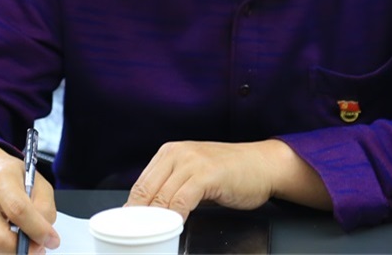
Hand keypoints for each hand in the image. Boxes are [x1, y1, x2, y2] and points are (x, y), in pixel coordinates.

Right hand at [0, 143, 58, 254]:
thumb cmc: (10, 174)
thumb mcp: (36, 180)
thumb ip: (45, 206)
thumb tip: (45, 236)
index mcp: (2, 180)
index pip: (18, 210)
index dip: (38, 230)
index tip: (52, 240)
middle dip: (22, 250)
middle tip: (39, 248)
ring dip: (13, 251)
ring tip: (26, 241)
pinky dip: (3, 251)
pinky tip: (13, 241)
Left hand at [126, 140, 330, 220]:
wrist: (263, 165)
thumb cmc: (230, 172)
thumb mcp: (194, 175)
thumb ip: (172, 188)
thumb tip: (149, 214)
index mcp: (169, 152)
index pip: (140, 185)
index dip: (132, 210)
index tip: (128, 230)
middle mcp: (178, 153)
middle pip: (146, 191)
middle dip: (139, 218)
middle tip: (137, 238)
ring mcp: (193, 161)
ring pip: (162, 197)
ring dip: (155, 221)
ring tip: (152, 237)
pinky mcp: (207, 174)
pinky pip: (181, 201)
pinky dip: (174, 217)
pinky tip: (174, 228)